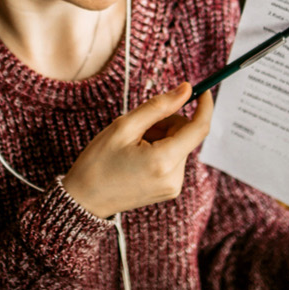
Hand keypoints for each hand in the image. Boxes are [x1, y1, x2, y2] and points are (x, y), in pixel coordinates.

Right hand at [62, 82, 214, 218]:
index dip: (204, 106)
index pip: (199, 128)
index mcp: (163, 161)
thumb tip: (185, 90)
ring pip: (180, 146)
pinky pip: (174, 160)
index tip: (201, 90)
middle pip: (186, 135)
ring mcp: (173, 187)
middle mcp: (174, 177)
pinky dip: (160, 151)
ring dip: (162, 138)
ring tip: (133, 146)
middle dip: (167, 123)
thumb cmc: (98, 162)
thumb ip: (159, 106)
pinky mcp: (170, 190)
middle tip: (139, 127)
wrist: (84, 199)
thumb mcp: (124, 126)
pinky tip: (138, 157)